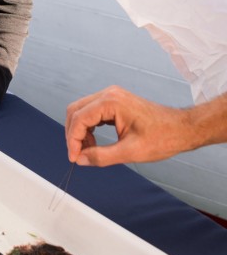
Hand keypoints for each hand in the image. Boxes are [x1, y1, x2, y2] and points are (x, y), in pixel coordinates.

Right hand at [65, 85, 189, 166]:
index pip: (79, 118)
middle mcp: (109, 94)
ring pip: (82, 111)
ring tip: (87, 151)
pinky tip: (94, 142)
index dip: (72, 140)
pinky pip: (92, 112)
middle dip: (73, 134)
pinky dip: (89, 127)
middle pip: (76, 111)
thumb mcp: (130, 152)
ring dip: (80, 131)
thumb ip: (101, 156)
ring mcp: (112, 96)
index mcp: (111, 102)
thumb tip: (81, 160)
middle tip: (77, 155)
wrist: (182, 129)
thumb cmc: (162, 137)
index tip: (74, 158)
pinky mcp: (115, 102)